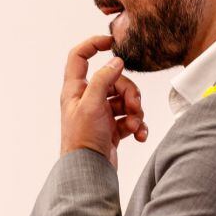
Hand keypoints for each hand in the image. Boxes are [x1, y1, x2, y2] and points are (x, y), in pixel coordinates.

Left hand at [60, 35, 147, 168]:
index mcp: (75, 90)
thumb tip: (116, 61)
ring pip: (126, 99)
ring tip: (135, 125)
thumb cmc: (83, 139)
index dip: (93, 44)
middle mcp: (87, 99)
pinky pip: (130, 118)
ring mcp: (101, 113)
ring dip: (136, 111)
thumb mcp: (92, 104)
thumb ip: (103, 79)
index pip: (79, 57)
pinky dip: (138, 125)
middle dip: (130, 92)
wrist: (89, 172)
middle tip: (134, 107)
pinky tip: (139, 135)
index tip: (112, 42)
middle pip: (115, 80)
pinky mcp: (112, 128)